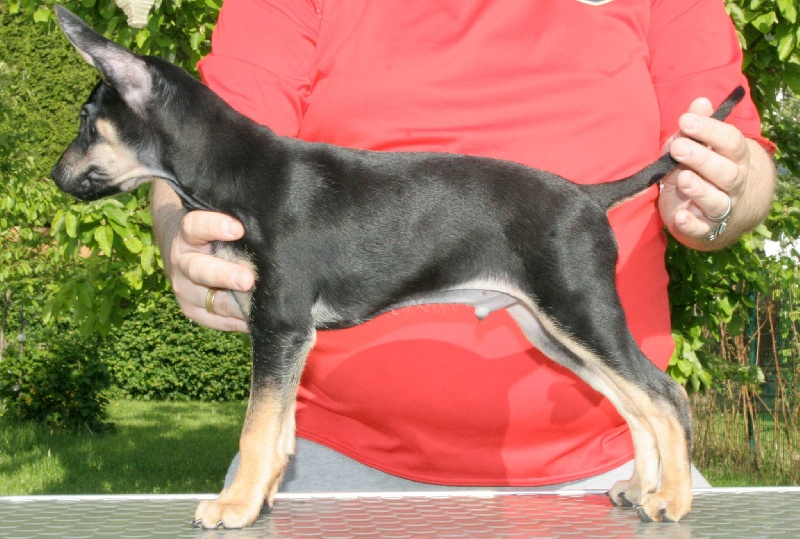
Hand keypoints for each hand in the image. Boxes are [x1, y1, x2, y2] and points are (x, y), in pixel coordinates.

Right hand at [152, 182, 253, 331]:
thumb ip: (235, 216)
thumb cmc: (215, 228)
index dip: (213, 226)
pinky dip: (236, 322)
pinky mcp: (193, 311)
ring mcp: (185, 289)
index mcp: (187, 233)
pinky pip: (215, 320)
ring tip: (256, 309)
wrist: (186, 248)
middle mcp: (183, 262)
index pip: (194, 226)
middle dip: (225, 275)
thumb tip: (273, 209)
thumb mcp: (217, 217)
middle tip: (248, 279)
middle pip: (200, 270)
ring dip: (234, 306)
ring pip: (208, 301)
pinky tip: (255, 322)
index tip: (238, 228)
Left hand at [657, 96, 773, 249]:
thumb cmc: (705, 170)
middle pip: (725, 172)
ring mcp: (721, 208)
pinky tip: (679, 216)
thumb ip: (699, 127)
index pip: (731, 142)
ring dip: (699, 190)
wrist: (718, 212)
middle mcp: (733, 184)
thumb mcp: (700, 147)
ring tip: (683, 178)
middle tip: (678, 147)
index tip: (686, 121)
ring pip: (716, 201)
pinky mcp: (705, 229)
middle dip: (702, 159)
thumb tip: (700, 102)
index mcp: (734, 159)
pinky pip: (701, 229)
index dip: (710, 131)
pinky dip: (691, 225)